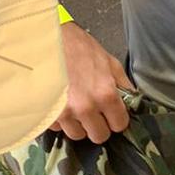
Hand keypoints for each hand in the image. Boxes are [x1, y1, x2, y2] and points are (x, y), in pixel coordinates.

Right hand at [51, 23, 134, 142]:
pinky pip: (57, 128)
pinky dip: (60, 120)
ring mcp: (64, 113)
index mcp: (105, 94)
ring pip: (77, 134)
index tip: (111, 113)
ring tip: (74, 106)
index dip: (116, 119)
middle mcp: (86, 108)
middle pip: (99, 136)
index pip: (119, 125)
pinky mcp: (46, 113)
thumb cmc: (77, 46)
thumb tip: (132, 101)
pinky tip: (59, 103)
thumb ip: (123, 84)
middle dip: (98, 125)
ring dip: (78, 124)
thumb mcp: (108, 60)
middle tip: (93, 112)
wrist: (43, 39)